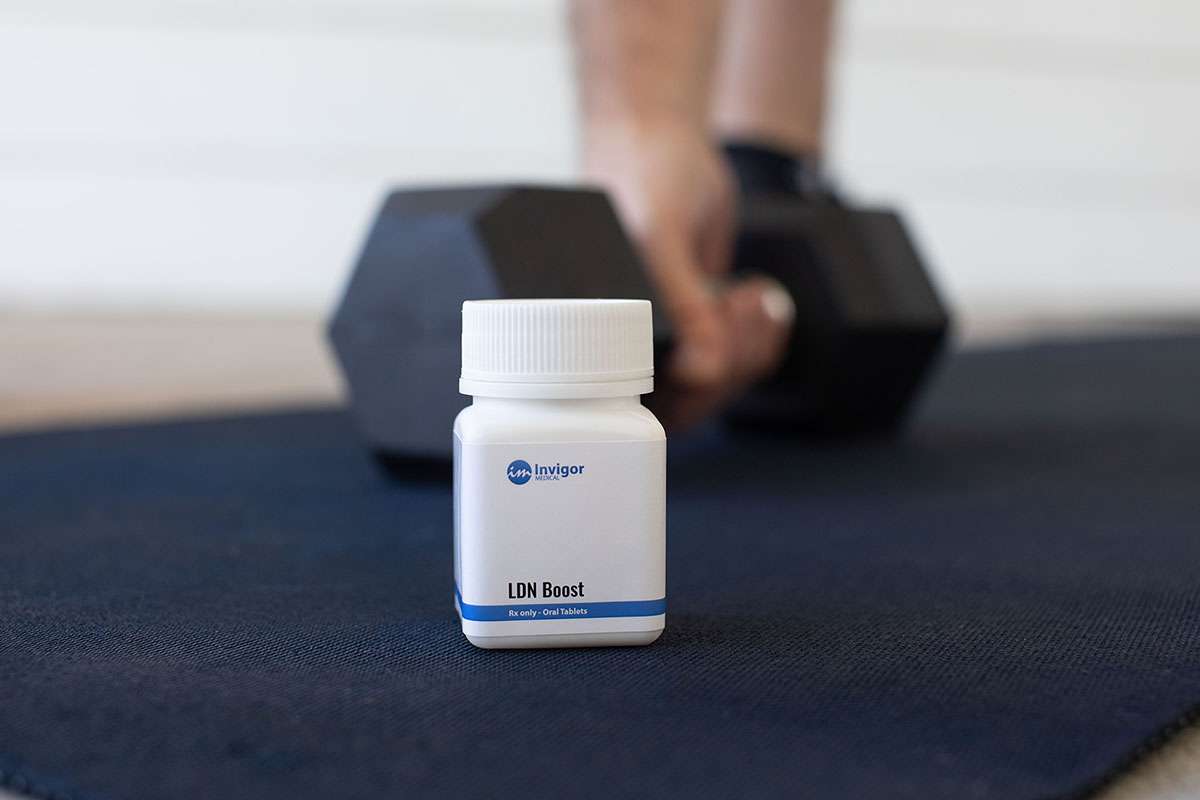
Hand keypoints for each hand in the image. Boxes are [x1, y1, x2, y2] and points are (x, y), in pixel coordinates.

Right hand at [582, 119, 792, 426]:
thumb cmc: (639, 177)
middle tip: (737, 305)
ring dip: (752, 344)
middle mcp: (629, 347)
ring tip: (748, 292)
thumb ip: (680, 303)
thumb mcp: (659, 236)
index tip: (714, 343)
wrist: (662, 138)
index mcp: (594, 341)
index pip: (650, 412)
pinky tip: (756, 293)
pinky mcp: (703, 320)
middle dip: (731, 363)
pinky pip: (745, 356)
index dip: (694, 395)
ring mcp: (671, 337)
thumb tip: (704, 371)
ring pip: (725, 383)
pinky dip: (764, 332)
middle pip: (695, 406)